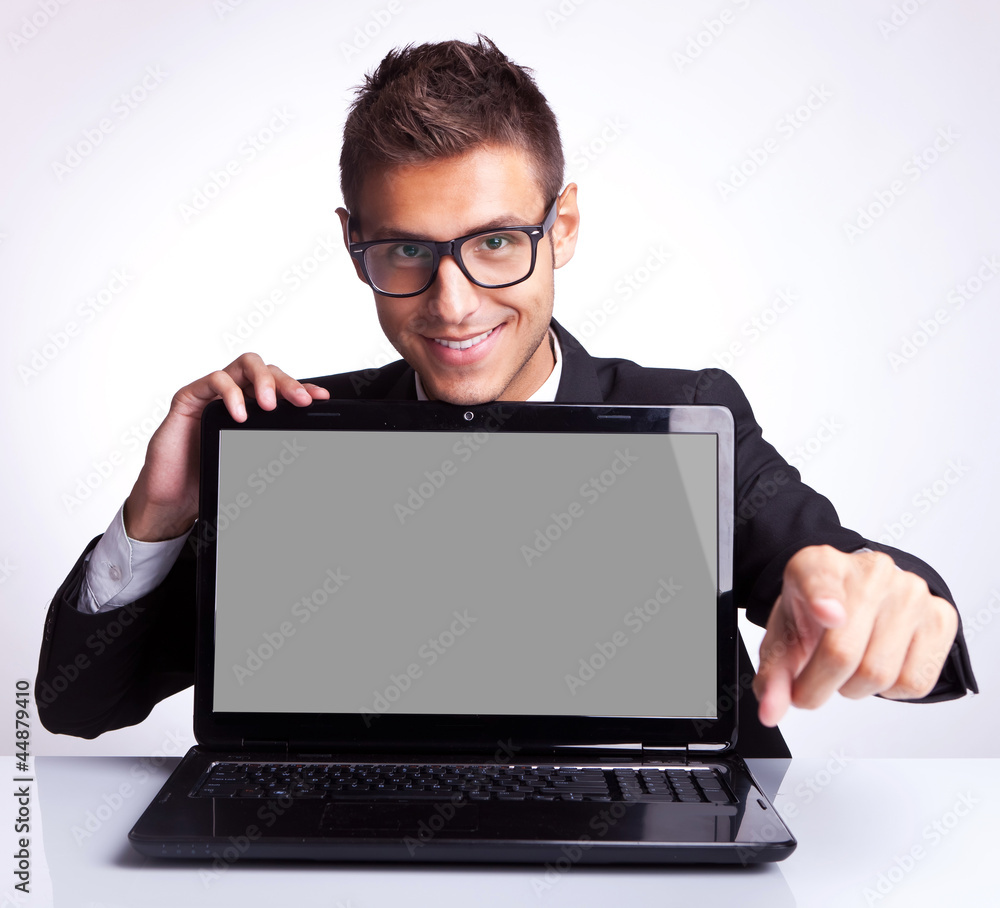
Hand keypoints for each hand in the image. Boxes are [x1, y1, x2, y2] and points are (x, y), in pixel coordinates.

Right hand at [123, 353, 329, 540]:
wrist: (173, 496)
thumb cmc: (208, 476)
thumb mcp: (249, 461)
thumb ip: (271, 447)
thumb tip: (309, 449)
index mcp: (253, 407)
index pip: (282, 389)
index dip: (304, 389)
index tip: (322, 399)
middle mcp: (235, 395)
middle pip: (267, 370)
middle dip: (288, 383)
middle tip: (301, 401)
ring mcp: (212, 394)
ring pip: (244, 366)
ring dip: (263, 381)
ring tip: (270, 405)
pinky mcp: (189, 398)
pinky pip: (214, 380)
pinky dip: (231, 393)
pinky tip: (240, 413)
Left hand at [752, 545, 958, 726]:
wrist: (855, 599)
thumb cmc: (816, 616)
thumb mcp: (785, 636)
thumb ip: (773, 675)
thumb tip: (771, 711)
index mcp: (819, 564)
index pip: (820, 579)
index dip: (822, 599)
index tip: (828, 614)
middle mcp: (870, 571)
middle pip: (843, 653)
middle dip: (818, 687)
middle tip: (809, 689)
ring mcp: (911, 592)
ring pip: (880, 674)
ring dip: (854, 689)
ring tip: (847, 668)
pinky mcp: (941, 617)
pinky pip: (915, 682)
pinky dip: (890, 691)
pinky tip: (879, 664)